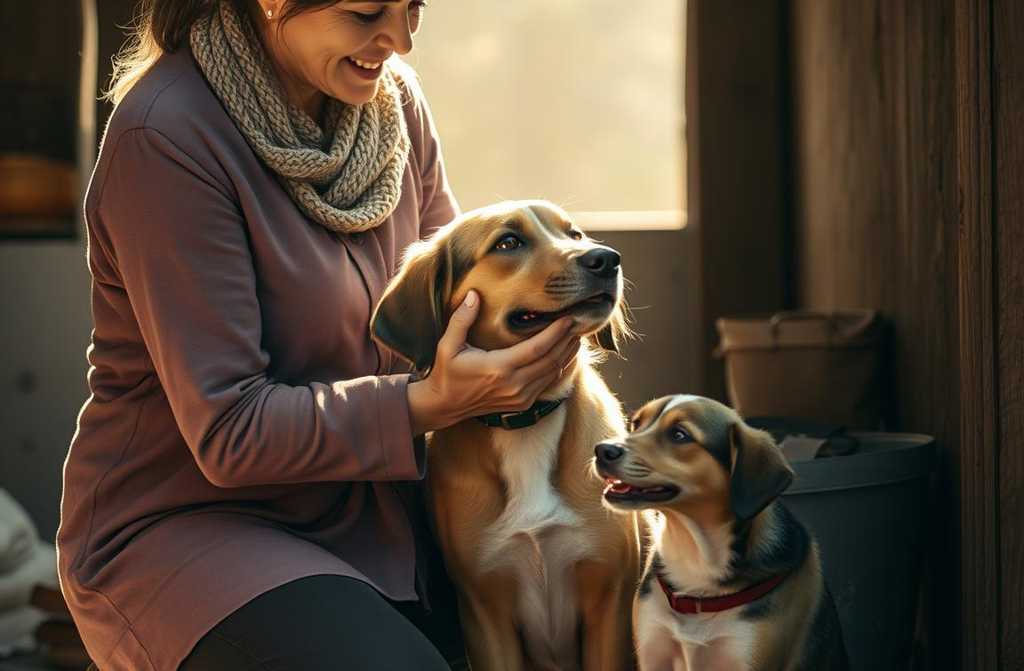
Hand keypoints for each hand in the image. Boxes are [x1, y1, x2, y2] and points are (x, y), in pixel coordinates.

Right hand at [407, 290, 579, 433]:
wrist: (444, 405)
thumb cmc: (447, 373)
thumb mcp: (448, 345)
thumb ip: (461, 319)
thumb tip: (473, 294)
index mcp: (498, 368)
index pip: (537, 349)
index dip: (556, 333)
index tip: (569, 318)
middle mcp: (514, 385)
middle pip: (552, 360)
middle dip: (568, 340)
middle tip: (580, 322)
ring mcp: (520, 397)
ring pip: (553, 373)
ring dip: (568, 354)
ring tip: (577, 335)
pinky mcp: (522, 404)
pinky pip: (548, 384)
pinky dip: (560, 368)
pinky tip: (565, 354)